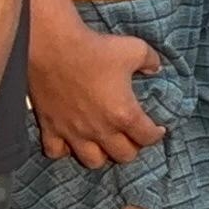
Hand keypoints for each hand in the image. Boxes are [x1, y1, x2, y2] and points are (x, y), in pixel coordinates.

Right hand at [26, 19, 165, 169]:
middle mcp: (100, 129)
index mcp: (123, 114)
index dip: (157, 134)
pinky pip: (56, 152)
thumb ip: (151, 61)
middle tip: (132, 135)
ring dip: (103, 154)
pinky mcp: (50, 128)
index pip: (147, 137)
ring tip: (105, 142)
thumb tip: (155, 69)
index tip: (158, 128)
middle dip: (133, 147)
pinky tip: (71, 140)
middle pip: (124, 155)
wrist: (53, 46)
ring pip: (93, 161)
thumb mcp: (135, 49)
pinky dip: (65, 150)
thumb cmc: (95, 49)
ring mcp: (73, 132)